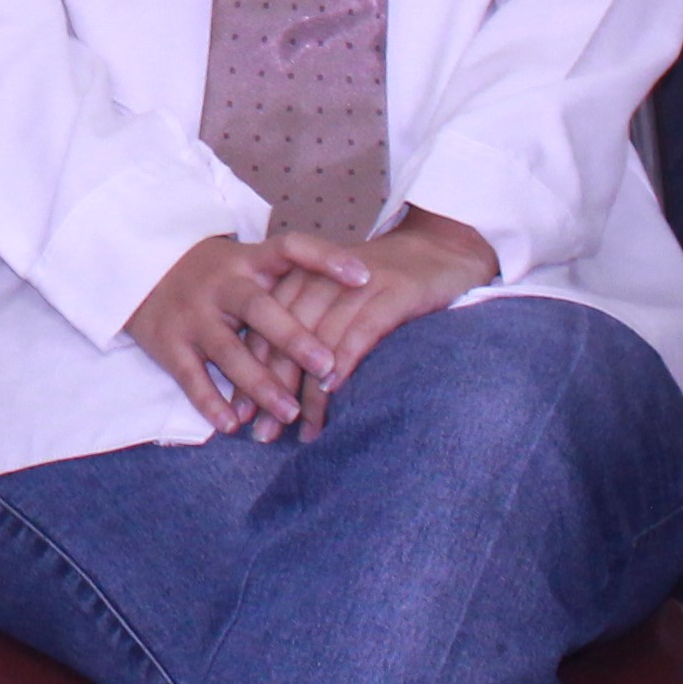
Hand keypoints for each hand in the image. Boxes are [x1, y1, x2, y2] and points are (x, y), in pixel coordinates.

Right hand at [123, 229, 365, 439]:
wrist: (136, 268)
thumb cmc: (212, 273)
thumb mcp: (246, 263)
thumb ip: (288, 282)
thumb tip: (359, 302)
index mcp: (248, 260)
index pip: (291, 249)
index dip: (327, 259)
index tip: (365, 276)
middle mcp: (222, 284)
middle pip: (259, 309)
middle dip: (293, 338)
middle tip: (327, 365)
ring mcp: (193, 314)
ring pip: (229, 350)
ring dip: (260, 384)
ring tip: (290, 412)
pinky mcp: (168, 342)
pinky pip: (190, 376)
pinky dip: (210, 401)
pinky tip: (233, 424)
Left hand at [256, 206, 502, 420]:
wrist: (439, 249)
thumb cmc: (381, 284)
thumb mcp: (336, 298)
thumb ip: (308, 329)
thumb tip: (276, 388)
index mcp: (300, 275)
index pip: (265, 327)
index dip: (251, 372)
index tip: (243, 414)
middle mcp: (322, 277)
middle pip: (285, 337)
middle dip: (272, 389)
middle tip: (265, 434)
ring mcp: (358, 283)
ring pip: (320, 339)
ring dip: (309, 390)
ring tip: (302, 430)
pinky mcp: (394, 291)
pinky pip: (361, 329)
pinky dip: (344, 360)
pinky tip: (333, 390)